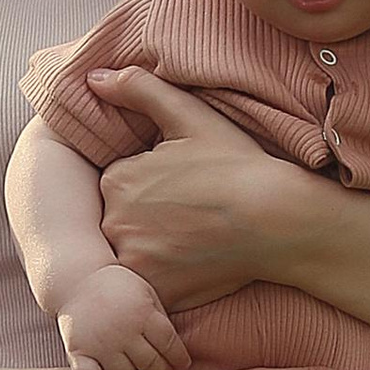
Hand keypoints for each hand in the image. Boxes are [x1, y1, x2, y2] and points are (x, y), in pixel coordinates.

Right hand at [57, 264, 191, 369]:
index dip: (179, 358)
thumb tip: (179, 351)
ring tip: (132, 362)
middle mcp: (122, 331)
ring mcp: (99, 343)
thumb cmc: (119, 288)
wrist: (77, 280)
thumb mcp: (147, 293)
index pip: (169, 345)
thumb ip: (161, 319)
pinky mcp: (78, 352)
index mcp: (142, 313)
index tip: (182, 364)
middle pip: (151, 363)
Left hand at [89, 69, 307, 306]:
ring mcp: (133, 261)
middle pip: (120, 223)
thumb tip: (92, 78)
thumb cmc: (236, 165)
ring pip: (130, 256)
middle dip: (146, 221)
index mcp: (116, 180)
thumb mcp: (188, 115)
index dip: (149, 188)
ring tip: (191, 244)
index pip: (118, 187)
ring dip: (151, 252)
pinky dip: (161, 282)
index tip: (181, 191)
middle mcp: (115, 222)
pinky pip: (144, 291)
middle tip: (189, 219)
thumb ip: (138, 89)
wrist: (277, 219)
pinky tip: (191, 267)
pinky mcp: (154, 292)